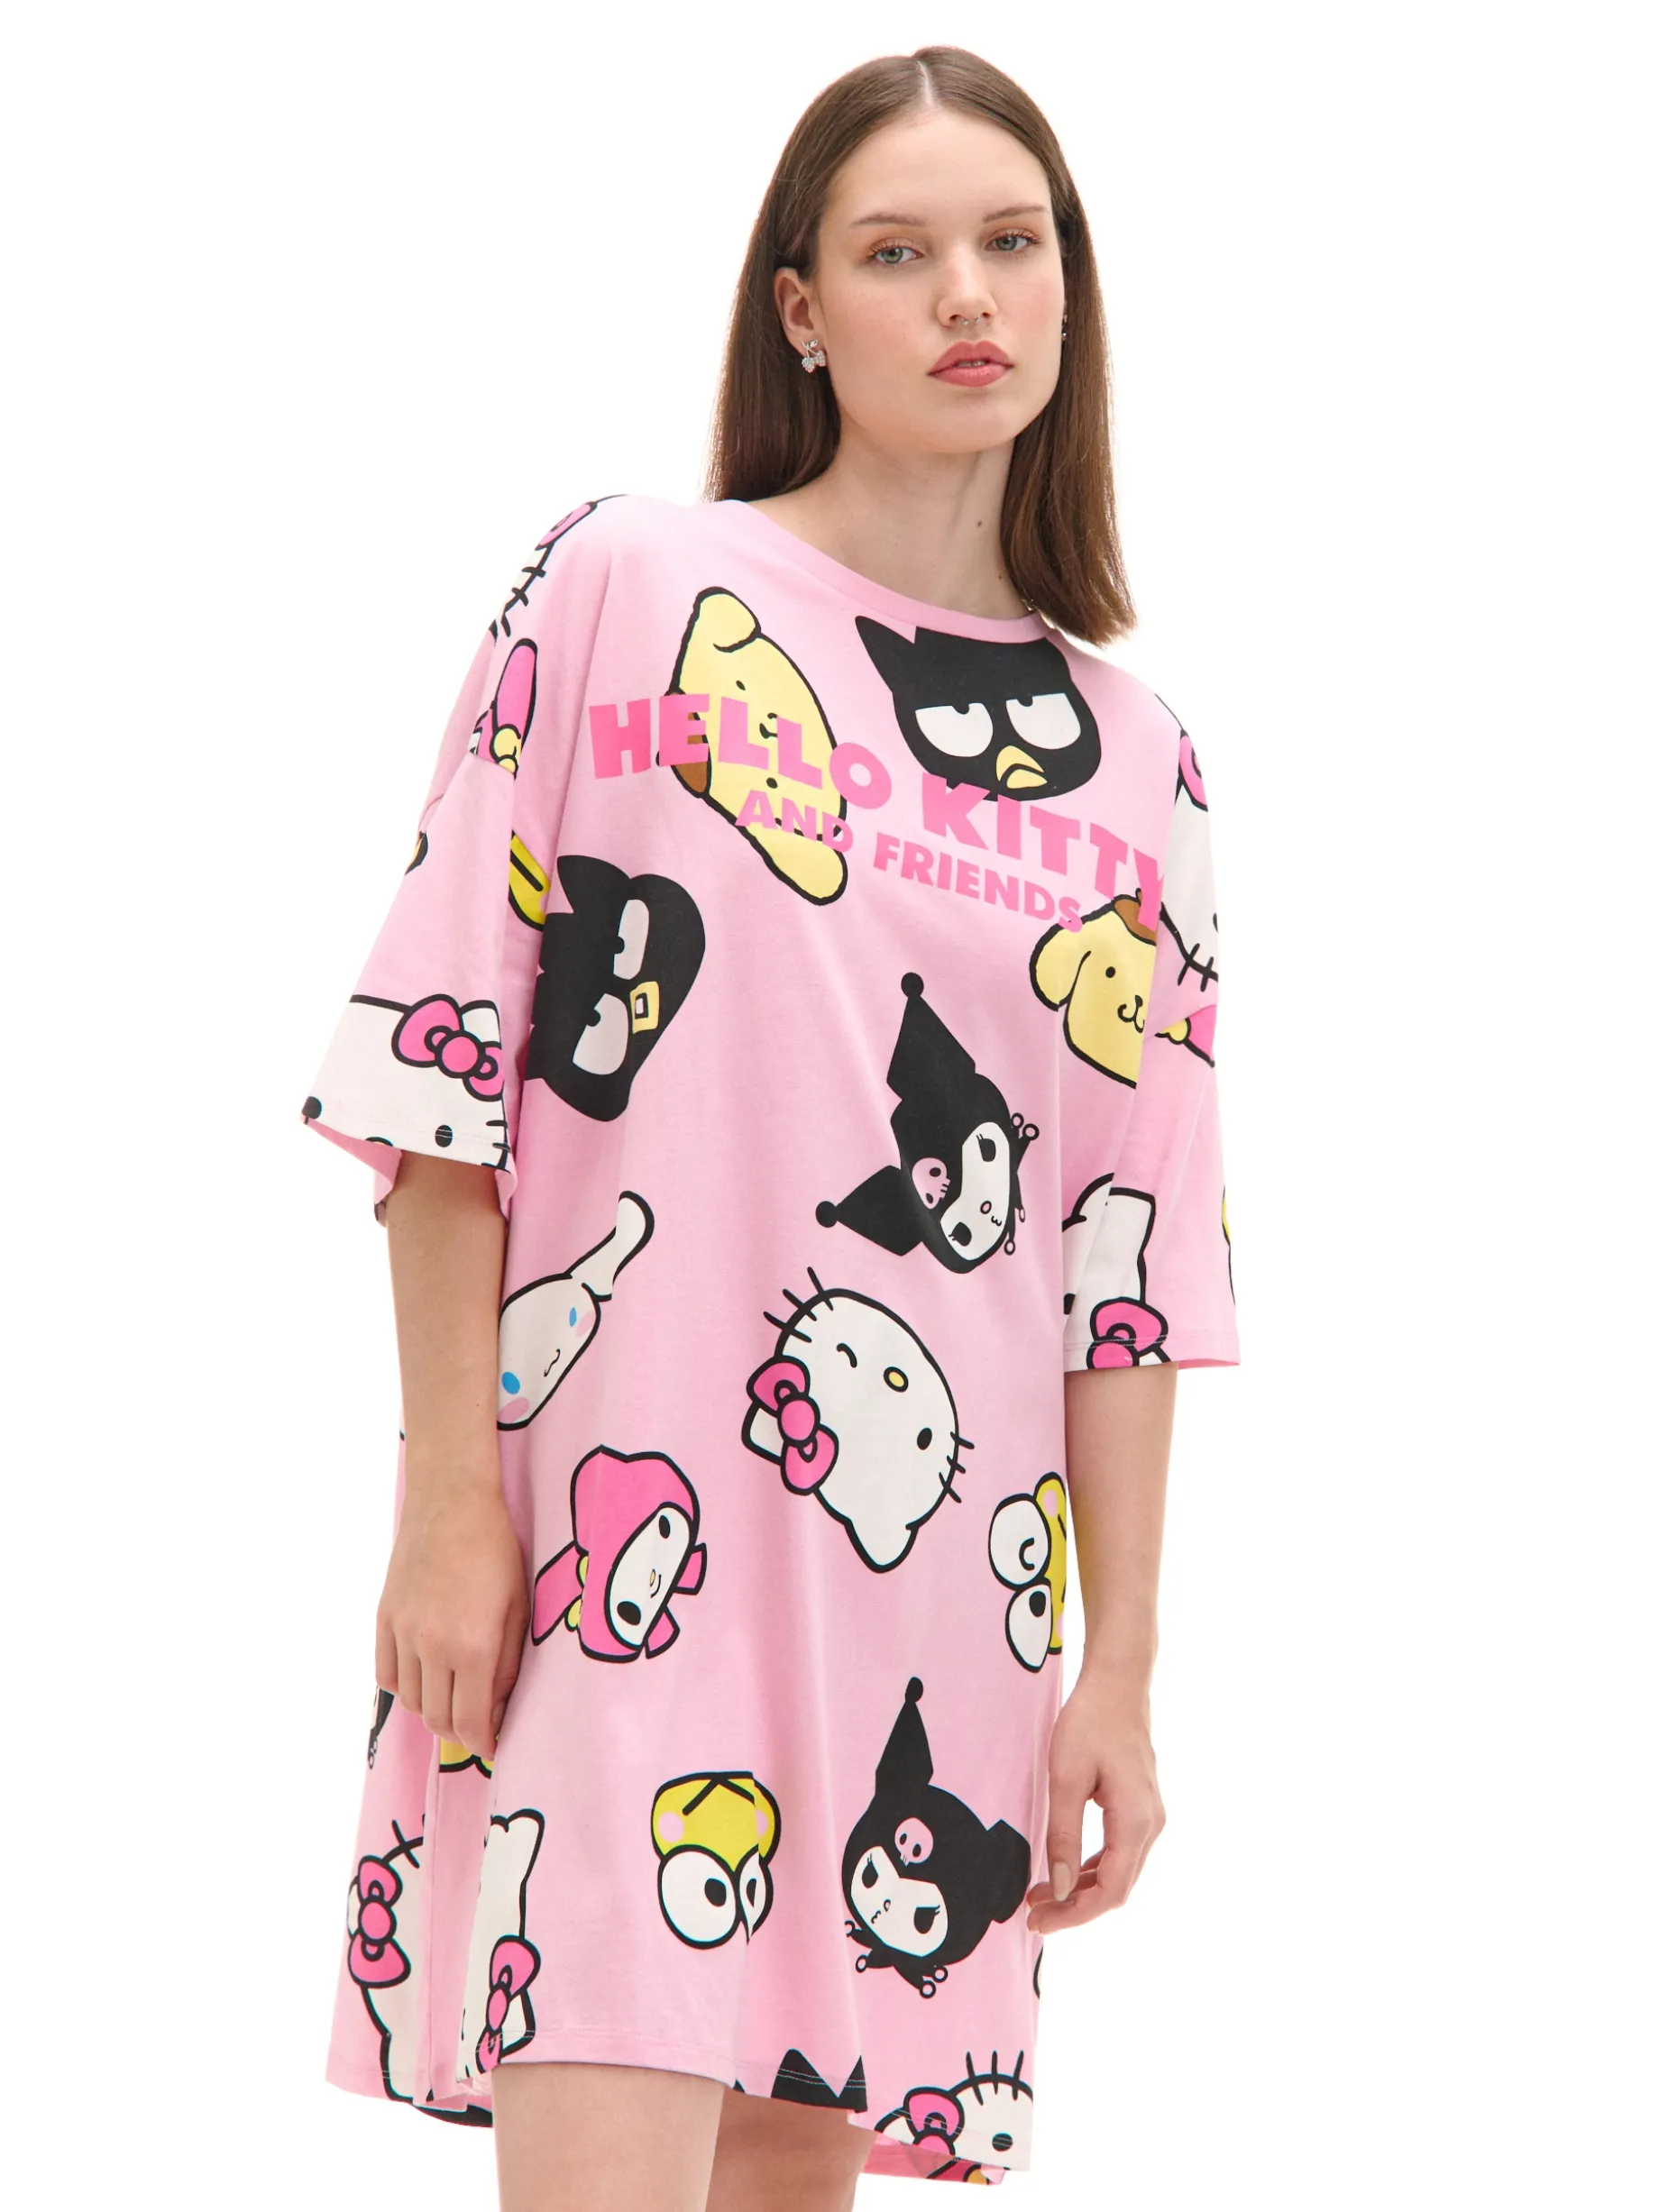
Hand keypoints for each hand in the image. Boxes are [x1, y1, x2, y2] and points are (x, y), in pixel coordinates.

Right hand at [375, 1472, 529, 1765]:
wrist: (451, 1503)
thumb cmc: (496, 1552)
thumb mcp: (518, 1609)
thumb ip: (506, 1664)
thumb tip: (496, 1707)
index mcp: (472, 1646)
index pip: (470, 1722)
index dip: (483, 1743)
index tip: (493, 1747)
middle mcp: (431, 1647)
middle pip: (437, 1719)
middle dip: (460, 1731)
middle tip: (478, 1725)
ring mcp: (402, 1633)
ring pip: (410, 1702)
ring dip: (433, 1710)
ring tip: (454, 1699)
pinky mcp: (384, 1619)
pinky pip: (388, 1675)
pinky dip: (406, 1686)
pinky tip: (426, 1676)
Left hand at [1025, 1667, 1165, 1932]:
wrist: (1117, 1683)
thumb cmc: (1090, 1722)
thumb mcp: (1066, 1778)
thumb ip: (1063, 1835)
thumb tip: (1058, 1888)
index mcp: (1136, 1821)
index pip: (1112, 1891)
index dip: (1076, 1914)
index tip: (1041, 1922)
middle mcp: (1151, 1825)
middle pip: (1117, 1887)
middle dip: (1075, 1907)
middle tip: (1033, 1914)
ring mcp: (1149, 1816)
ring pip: (1118, 1872)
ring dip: (1081, 1889)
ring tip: (1040, 1896)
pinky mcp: (1140, 1807)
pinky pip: (1118, 1851)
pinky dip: (1090, 1867)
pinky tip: (1063, 1870)